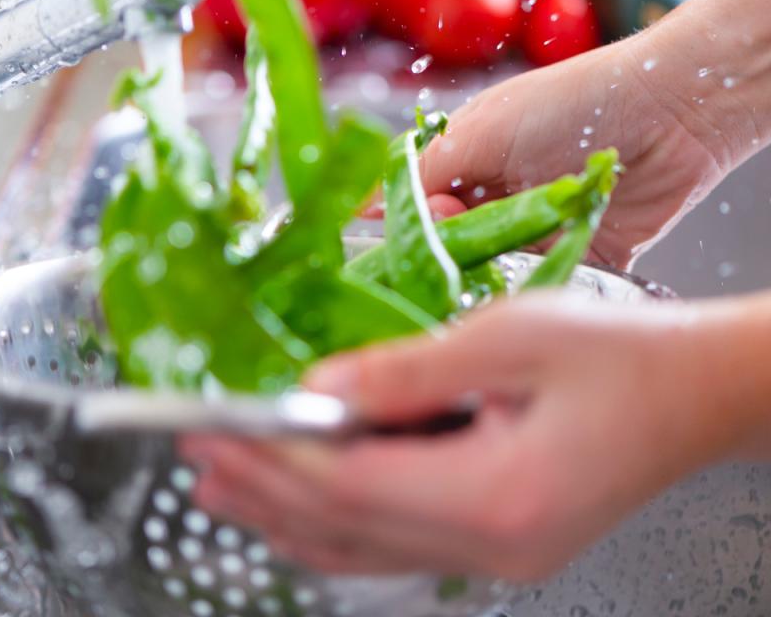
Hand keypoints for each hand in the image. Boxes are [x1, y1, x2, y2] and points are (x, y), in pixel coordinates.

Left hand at [180, 294, 768, 580]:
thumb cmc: (622, 355)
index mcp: (496, 493)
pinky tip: (297, 512)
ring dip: (284, 514)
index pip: (348, 482)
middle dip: (260, 486)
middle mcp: (490, 542)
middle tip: (194, 455)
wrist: (696, 394)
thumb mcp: (509, 338)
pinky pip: (393, 546)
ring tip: (219, 490)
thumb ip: (405, 369)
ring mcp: (494, 553)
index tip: (209, 426)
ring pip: (361, 547)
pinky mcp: (497, 540)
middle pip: (343, 526)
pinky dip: (334, 526)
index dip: (270, 455)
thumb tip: (317, 388)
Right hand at [410, 34, 734, 270]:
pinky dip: (530, 289)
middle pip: (452, 247)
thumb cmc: (573, 103)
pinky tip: (520, 291)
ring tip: (485, 277)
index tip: (405, 249)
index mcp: (468, 163)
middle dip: (447, 259)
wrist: (672, 112)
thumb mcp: (482, 130)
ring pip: (492, 270)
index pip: (419, 210)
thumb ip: (426, 173)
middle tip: (452, 263)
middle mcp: (497, 199)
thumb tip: (367, 209)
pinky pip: (542, 284)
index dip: (409, 232)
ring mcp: (535, 229)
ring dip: (486, 276)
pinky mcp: (576, 255)